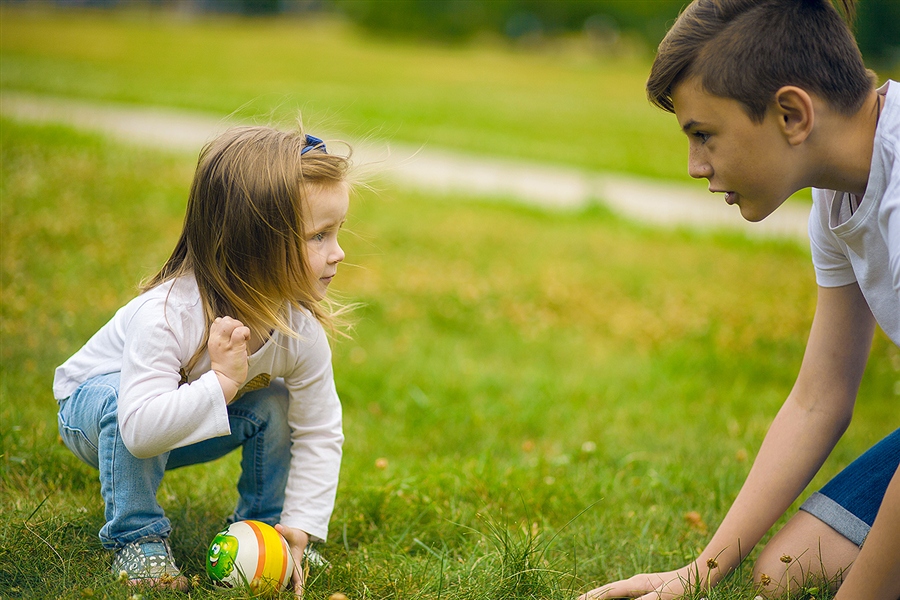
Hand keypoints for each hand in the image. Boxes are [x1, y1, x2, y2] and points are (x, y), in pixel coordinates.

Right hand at [208, 316, 249, 402]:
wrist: (224, 380)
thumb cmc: (225, 365)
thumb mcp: (218, 349)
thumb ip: (222, 338)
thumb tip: (232, 328)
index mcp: (213, 339)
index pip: (217, 321)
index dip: (227, 324)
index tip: (233, 334)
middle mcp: (217, 340)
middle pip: (224, 319)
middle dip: (235, 323)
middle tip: (239, 334)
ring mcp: (226, 343)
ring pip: (231, 323)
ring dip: (240, 327)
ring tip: (243, 337)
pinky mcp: (235, 347)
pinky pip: (240, 332)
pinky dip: (246, 332)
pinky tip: (247, 340)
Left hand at [275, 524, 309, 597]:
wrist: (296, 537)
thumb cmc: (296, 536)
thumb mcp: (293, 533)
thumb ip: (286, 530)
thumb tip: (278, 526)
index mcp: (297, 564)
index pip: (299, 580)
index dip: (299, 590)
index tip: (298, 597)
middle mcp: (292, 570)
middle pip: (291, 586)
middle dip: (290, 595)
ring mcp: (286, 571)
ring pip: (283, 584)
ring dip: (278, 591)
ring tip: (268, 598)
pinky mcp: (281, 569)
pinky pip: (275, 577)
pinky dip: (269, 582)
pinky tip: (258, 586)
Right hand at [579, 564, 704, 599]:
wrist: (701, 574)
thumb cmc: (684, 587)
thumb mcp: (664, 597)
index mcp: (636, 584)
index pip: (608, 592)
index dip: (592, 597)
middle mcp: (635, 582)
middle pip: (608, 590)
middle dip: (593, 596)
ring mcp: (641, 584)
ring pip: (616, 592)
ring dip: (603, 596)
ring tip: (591, 599)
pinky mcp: (648, 588)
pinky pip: (625, 594)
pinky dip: (616, 598)